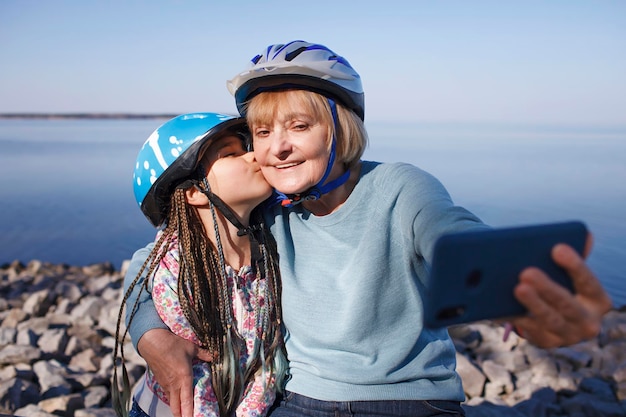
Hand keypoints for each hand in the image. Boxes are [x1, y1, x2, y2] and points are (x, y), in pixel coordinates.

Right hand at [137, 329, 213, 416]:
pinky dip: (174, 399)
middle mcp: (174, 385)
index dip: (190, 413)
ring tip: (187, 410)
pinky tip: (180, 396)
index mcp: (183, 378)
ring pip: (172, 402)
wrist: (152, 341)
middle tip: (191, 416)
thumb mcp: (191, 348)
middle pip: (176, 409)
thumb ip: (204, 354)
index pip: (186, 402)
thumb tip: (215, 355)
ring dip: (179, 408)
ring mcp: (166, 385)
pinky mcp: (161, 382)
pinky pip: (168, 395)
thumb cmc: (172, 344)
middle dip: (183, 416)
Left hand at [510, 233, 611, 347]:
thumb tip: (584, 234)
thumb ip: (575, 254)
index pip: (589, 282)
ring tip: (517, 288)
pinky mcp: (546, 342)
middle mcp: (588, 322)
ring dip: (532, 304)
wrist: (554, 316)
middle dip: (547, 288)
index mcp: (598, 300)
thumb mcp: (570, 272)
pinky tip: (501, 306)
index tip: (557, 248)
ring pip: (549, 320)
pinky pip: (529, 329)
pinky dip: (515, 316)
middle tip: (526, 272)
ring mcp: (567, 336)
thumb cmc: (563, 285)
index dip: (575, 265)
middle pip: (567, 304)